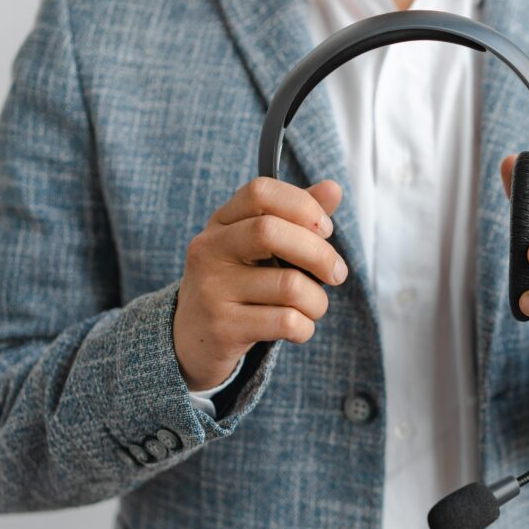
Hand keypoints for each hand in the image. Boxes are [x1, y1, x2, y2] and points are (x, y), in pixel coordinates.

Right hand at [173, 177, 345, 389]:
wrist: (191, 340)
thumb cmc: (239, 286)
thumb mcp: (259, 248)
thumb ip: (296, 217)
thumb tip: (333, 188)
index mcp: (221, 223)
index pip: (260, 192)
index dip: (303, 205)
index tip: (326, 229)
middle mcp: (210, 250)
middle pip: (271, 232)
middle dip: (320, 254)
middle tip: (337, 274)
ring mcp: (212, 289)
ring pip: (290, 286)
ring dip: (318, 301)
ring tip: (312, 308)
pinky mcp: (222, 328)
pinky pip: (286, 322)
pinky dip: (306, 328)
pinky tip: (297, 329)